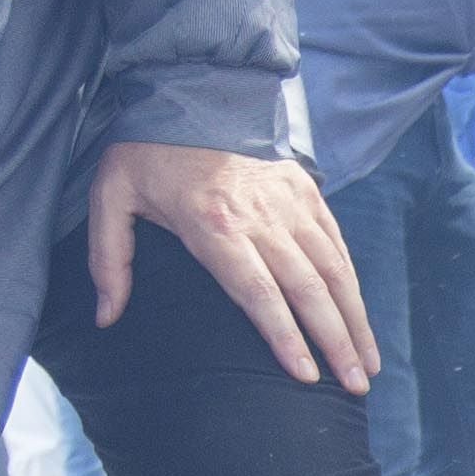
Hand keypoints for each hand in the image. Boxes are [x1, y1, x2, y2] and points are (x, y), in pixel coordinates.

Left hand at [87, 139, 376, 392]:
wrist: (189, 88)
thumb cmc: (146, 151)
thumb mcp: (110, 198)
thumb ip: (108, 260)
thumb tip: (106, 317)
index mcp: (214, 225)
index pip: (258, 292)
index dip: (285, 336)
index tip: (306, 375)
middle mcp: (261, 217)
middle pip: (308, 289)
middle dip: (336, 342)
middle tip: (355, 387)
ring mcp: (289, 204)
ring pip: (333, 271)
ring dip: (355, 321)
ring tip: (368, 365)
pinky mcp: (306, 192)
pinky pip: (336, 245)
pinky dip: (352, 285)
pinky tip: (361, 319)